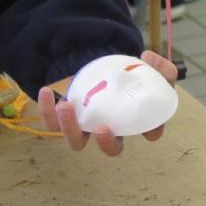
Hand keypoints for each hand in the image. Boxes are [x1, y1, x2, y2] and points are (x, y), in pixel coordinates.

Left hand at [38, 51, 178, 155]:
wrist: (101, 68)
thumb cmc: (129, 75)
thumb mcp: (152, 69)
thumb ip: (159, 65)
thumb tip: (147, 57)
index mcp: (136, 121)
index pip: (149, 132)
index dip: (151, 132)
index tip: (149, 128)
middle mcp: (112, 130)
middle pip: (111, 148)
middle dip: (106, 143)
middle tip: (102, 128)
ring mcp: (87, 126)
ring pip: (76, 141)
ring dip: (70, 129)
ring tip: (66, 106)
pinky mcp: (66, 118)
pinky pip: (52, 122)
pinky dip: (46, 110)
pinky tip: (47, 92)